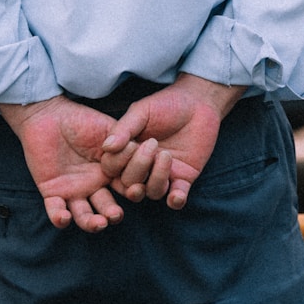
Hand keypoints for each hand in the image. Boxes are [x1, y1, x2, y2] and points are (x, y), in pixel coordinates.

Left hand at [0, 96, 129, 231]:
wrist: (50, 114)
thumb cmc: (82, 120)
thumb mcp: (109, 130)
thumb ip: (125, 142)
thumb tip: (144, 150)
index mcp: (111, 173)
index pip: (126, 189)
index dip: (133, 193)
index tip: (136, 192)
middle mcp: (94, 186)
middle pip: (106, 208)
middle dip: (112, 214)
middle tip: (115, 216)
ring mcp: (73, 190)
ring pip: (84, 215)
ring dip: (91, 223)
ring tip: (98, 223)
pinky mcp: (52, 191)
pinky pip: (55, 209)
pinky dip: (59, 217)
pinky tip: (65, 217)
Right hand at [102, 74, 245, 208]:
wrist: (197, 103)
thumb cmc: (165, 105)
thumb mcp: (141, 112)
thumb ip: (124, 128)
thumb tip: (106, 147)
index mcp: (126, 153)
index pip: (112, 169)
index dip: (118, 162)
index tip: (131, 144)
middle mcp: (141, 168)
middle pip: (130, 183)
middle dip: (139, 167)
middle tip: (153, 144)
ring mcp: (162, 175)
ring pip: (152, 192)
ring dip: (157, 178)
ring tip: (166, 155)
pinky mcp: (183, 179)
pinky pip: (176, 198)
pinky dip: (176, 200)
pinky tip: (176, 195)